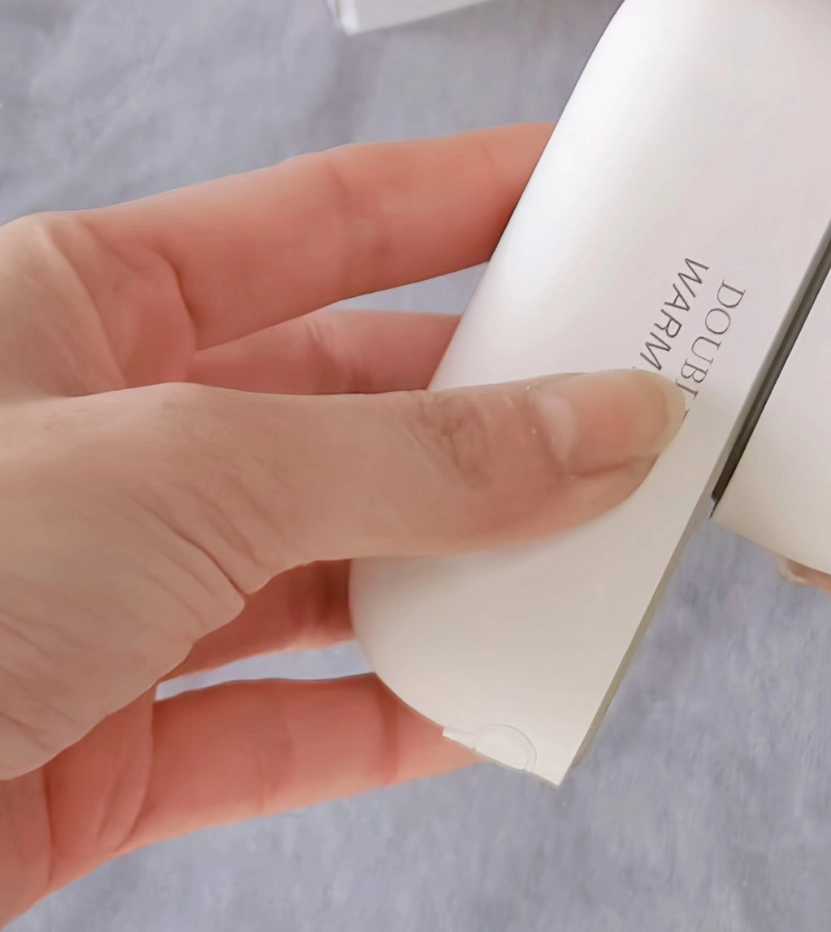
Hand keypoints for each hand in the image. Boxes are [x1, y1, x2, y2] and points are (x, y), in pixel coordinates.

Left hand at [0, 127, 680, 925]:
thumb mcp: (188, 465)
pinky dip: (395, 720)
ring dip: (466, 573)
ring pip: (335, 568)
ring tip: (599, 556)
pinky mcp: (103, 747)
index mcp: (87, 305)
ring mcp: (109, 596)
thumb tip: (599, 426)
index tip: (590, 184)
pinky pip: (283, 725)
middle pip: (352, 400)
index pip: (329, 218)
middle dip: (499, 405)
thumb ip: (415, 454)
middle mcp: (107, 439)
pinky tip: (491, 704)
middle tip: (643, 397)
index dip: (469, 193)